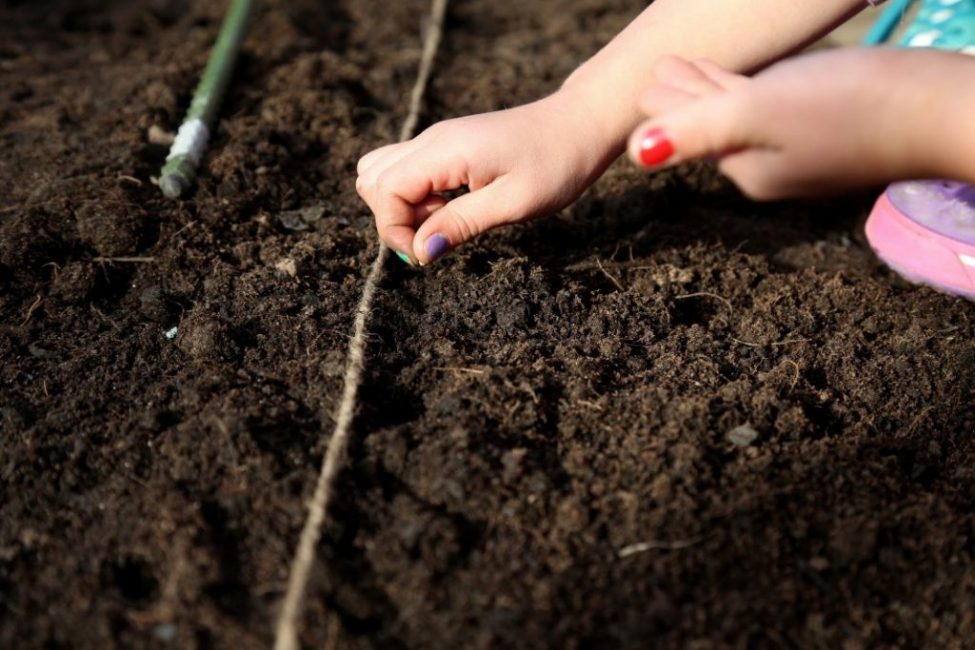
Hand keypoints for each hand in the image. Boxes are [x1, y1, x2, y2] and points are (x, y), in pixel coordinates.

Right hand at [356, 90, 615, 264]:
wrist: (579, 125)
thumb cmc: (555, 164)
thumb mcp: (513, 202)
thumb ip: (462, 224)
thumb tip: (421, 252)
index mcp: (444, 151)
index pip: (384, 190)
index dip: (394, 230)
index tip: (425, 256)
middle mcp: (431, 140)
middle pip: (373, 180)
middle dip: (393, 219)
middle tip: (437, 237)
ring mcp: (437, 141)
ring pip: (383, 172)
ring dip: (401, 207)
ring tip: (444, 221)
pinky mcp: (446, 147)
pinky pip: (407, 170)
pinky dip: (414, 196)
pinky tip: (450, 208)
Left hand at [626, 50, 963, 197]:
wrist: (941, 110)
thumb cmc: (852, 109)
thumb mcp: (759, 115)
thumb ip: (698, 131)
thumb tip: (636, 155)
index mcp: (748, 170)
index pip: (694, 134)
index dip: (666, 106)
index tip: (641, 84)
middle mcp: (772, 167)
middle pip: (714, 126)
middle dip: (685, 98)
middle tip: (657, 70)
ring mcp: (804, 148)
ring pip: (745, 112)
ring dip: (714, 87)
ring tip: (689, 63)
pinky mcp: (833, 126)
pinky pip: (778, 104)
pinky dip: (753, 85)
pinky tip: (756, 72)